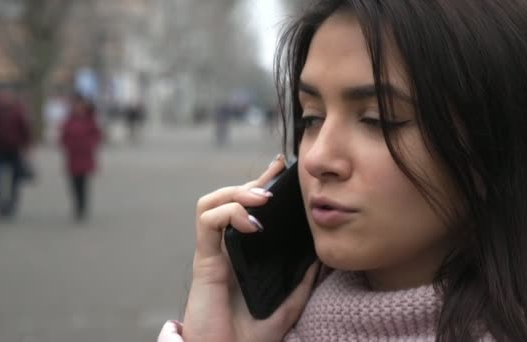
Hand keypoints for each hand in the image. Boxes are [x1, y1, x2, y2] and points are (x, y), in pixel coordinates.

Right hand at [182, 155, 317, 341]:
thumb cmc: (252, 335)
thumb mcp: (289, 302)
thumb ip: (303, 279)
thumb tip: (323, 254)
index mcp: (244, 253)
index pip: (250, 208)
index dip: (262, 184)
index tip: (282, 168)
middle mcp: (227, 247)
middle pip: (230, 198)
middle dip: (252, 181)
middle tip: (276, 175)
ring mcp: (214, 252)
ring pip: (212, 202)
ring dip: (237, 192)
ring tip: (262, 198)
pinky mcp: (204, 260)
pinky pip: (207, 222)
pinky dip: (228, 213)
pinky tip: (251, 223)